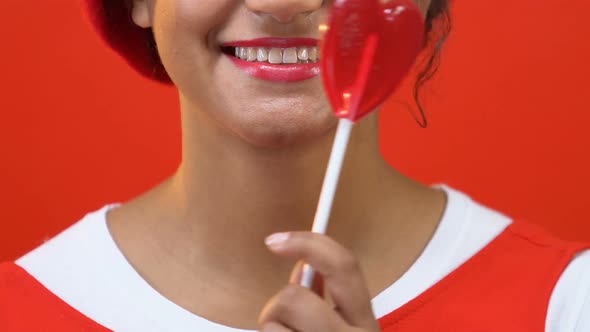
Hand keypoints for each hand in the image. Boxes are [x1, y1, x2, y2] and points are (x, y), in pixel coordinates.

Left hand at [258, 231, 380, 331]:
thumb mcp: (339, 329)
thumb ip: (322, 297)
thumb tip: (301, 267)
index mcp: (365, 323)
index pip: (344, 265)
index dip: (309, 244)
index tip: (276, 240)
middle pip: (295, 296)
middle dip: (280, 302)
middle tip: (281, 318)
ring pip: (274, 321)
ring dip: (273, 327)